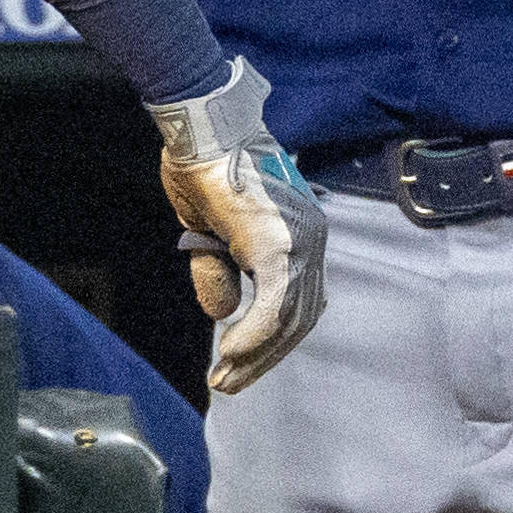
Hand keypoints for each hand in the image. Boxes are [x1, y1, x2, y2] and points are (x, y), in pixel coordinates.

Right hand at [154, 60, 327, 395]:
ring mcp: (300, 243)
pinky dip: (254, 336)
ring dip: (255, 355)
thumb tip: (221, 314)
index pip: (298, 304)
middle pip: (299, 319)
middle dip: (262, 358)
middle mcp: (311, 240)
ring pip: (288, 319)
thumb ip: (217, 272)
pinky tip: (229, 354)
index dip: (270, 340)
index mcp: (301, 236)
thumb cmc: (203, 168)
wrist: (200, 127)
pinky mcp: (278, 245)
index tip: (237, 364)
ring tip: (223, 378)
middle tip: (227, 384)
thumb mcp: (207, 232)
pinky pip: (273, 306)